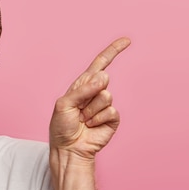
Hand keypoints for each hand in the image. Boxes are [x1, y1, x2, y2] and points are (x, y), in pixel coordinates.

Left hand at [49, 37, 130, 159]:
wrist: (69, 149)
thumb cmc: (62, 126)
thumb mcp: (64, 104)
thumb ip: (83, 89)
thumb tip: (104, 77)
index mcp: (83, 84)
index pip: (100, 63)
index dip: (113, 51)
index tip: (127, 41)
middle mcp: (96, 92)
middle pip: (103, 80)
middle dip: (89, 94)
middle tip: (78, 110)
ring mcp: (105, 105)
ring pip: (106, 97)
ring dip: (91, 110)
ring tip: (83, 120)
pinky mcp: (112, 119)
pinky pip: (111, 111)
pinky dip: (98, 119)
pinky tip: (91, 126)